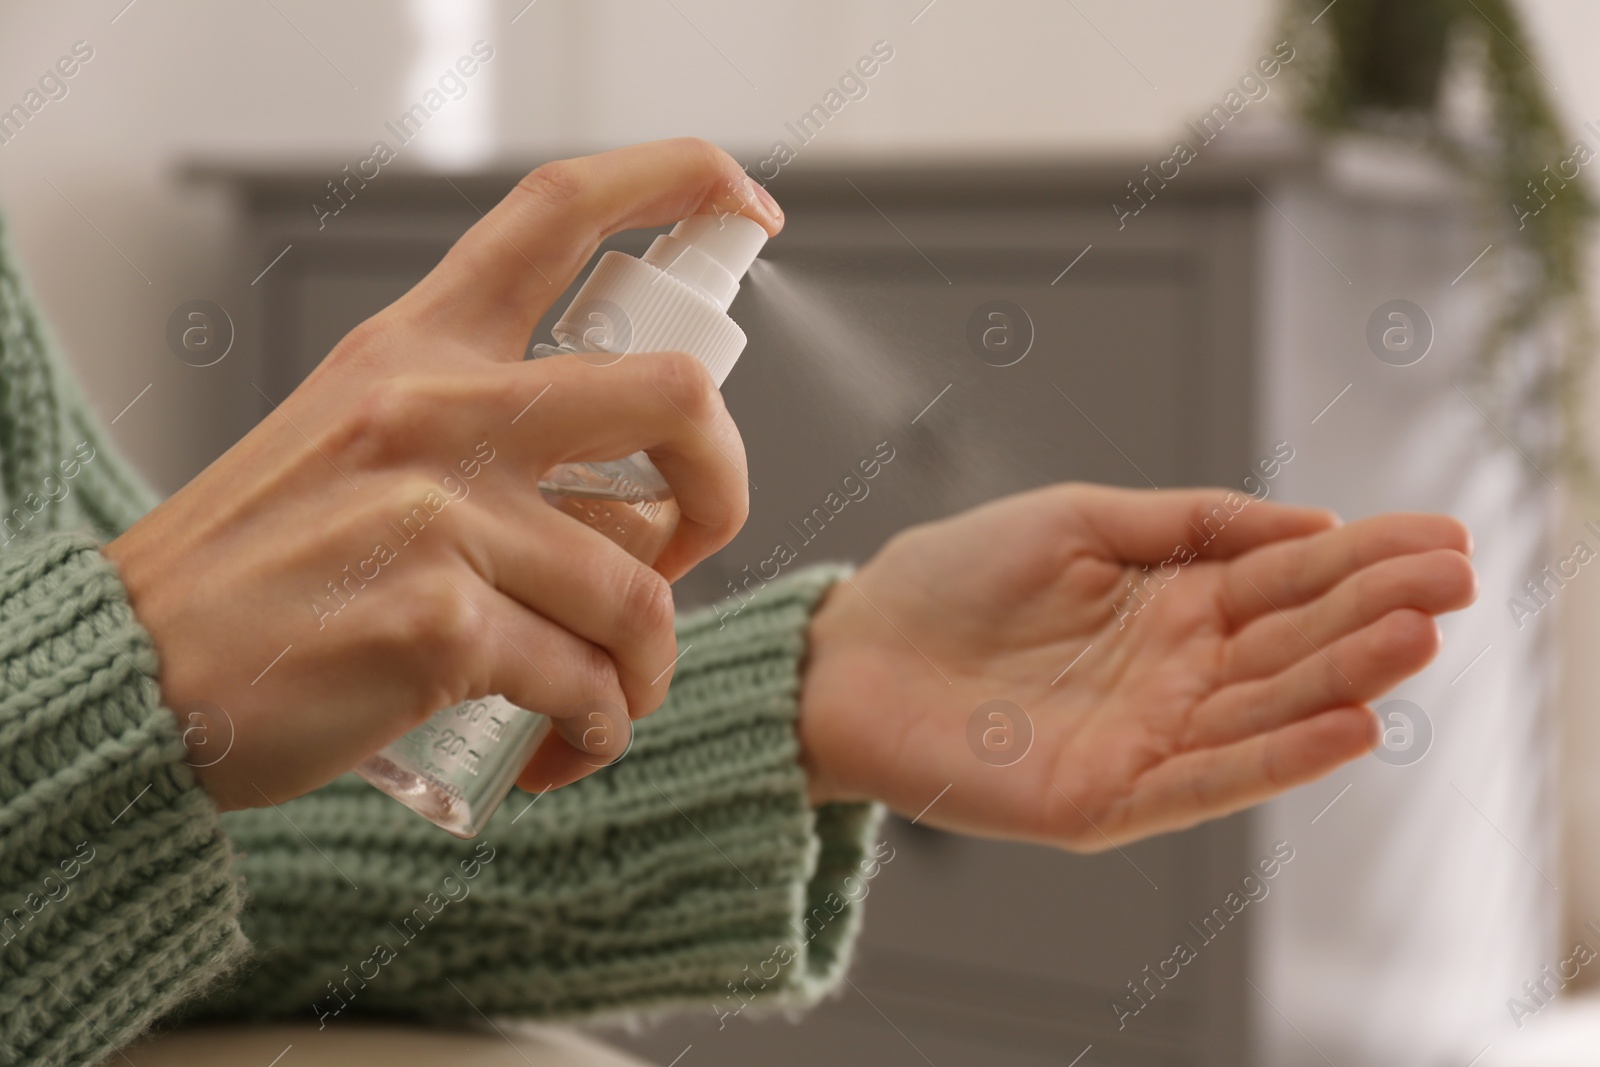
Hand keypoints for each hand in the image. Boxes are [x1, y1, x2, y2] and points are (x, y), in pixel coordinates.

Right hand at [105, 139, 782, 809]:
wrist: (135, 673)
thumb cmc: (260, 565)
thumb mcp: (353, 439)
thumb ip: (479, 432)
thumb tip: (633, 493)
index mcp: (416, 347)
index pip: (559, 213)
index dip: (678, 181)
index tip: (746, 204)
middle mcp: (435, 409)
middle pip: (675, 399)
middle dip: (724, 486)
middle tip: (687, 554)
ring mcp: (438, 515)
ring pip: (641, 587)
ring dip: (647, 666)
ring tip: (606, 699)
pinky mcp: (437, 625)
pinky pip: (587, 682)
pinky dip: (597, 729)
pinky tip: (560, 747)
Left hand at [797, 484, 1475, 847]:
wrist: (851, 653)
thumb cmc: (952, 580)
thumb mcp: (1075, 521)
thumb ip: (1186, 523)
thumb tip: (1310, 524)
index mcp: (1171, 603)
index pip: (1287, 580)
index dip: (1366, 559)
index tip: (1444, 536)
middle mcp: (1174, 673)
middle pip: (1293, 643)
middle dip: (1375, 610)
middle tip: (1458, 578)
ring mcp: (1146, 738)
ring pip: (1265, 708)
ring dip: (1344, 677)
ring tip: (1416, 636)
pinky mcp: (1106, 795)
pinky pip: (1206, 778)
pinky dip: (1277, 755)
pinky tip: (1347, 723)